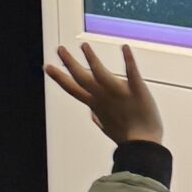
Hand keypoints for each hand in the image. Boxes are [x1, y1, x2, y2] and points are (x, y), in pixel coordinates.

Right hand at [44, 40, 164, 146]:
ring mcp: (119, 92)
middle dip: (69, 63)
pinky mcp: (137, 90)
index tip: (48, 67)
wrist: (144, 146)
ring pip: (100, 72)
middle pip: (82, 78)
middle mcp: (104, 97)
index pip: (73, 89)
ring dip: (91, 58)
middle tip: (60, 49)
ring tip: (84, 46)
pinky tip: (125, 47)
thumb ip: (97, 117)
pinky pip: (131, 72)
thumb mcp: (107, 127)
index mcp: (96, 104)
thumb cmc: (128, 138)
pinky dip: (128, 59)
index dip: (59, 78)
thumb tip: (92, 112)